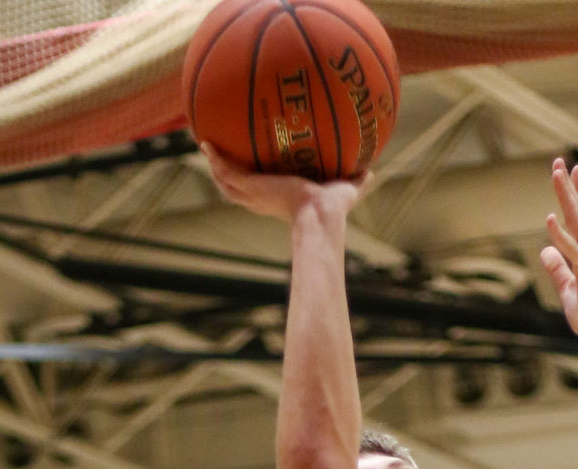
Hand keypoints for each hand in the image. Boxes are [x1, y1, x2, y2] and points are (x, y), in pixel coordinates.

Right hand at [201, 142, 371, 221]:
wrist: (320, 218)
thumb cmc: (334, 210)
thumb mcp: (347, 186)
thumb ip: (356, 177)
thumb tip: (373, 169)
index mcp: (280, 200)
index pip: (262, 193)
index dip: (254, 183)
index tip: (252, 170)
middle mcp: (263, 199)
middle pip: (237, 189)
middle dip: (227, 174)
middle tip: (220, 156)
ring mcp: (254, 194)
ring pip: (226, 182)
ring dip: (215, 165)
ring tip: (205, 145)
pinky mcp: (251, 187)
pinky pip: (227, 171)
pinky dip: (215, 158)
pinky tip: (205, 141)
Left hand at [539, 160, 577, 353]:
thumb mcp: (567, 288)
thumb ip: (556, 269)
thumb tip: (544, 251)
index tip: (574, 169)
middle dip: (569, 185)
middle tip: (560, 161)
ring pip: (577, 221)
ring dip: (566, 196)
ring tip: (556, 173)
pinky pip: (571, 251)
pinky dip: (560, 235)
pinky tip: (550, 219)